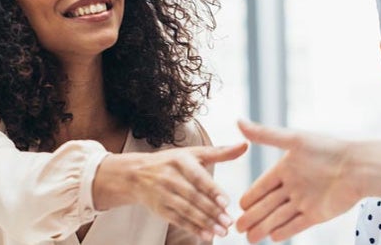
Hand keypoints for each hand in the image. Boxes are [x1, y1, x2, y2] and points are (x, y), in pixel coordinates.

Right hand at [95, 143, 247, 240]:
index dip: (211, 190)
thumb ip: (220, 152)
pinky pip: (177, 220)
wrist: (135, 174)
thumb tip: (245, 145)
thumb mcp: (193, 153)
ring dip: (204, 223)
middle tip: (229, 222)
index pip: (197, 177)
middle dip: (211, 211)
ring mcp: (162, 194)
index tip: (226, 202)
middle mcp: (169, 177)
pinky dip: (192, 229)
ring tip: (221, 232)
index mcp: (180, 161)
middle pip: (193, 196)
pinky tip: (206, 235)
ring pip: (185, 210)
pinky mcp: (159, 208)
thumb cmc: (171, 162)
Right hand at [235, 120, 360, 242]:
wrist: (358, 167)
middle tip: (236, 227)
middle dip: (252, 217)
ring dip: (263, 227)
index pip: (262, 186)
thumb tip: (238, 121)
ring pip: (279, 216)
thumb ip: (265, 135)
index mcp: (286, 169)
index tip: (238, 206)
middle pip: (268, 204)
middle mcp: (294, 186)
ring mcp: (305, 201)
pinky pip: (297, 224)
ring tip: (249, 238)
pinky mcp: (318, 214)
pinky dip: (285, 230)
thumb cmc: (327, 149)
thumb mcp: (293, 139)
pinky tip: (272, 237)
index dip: (250, 196)